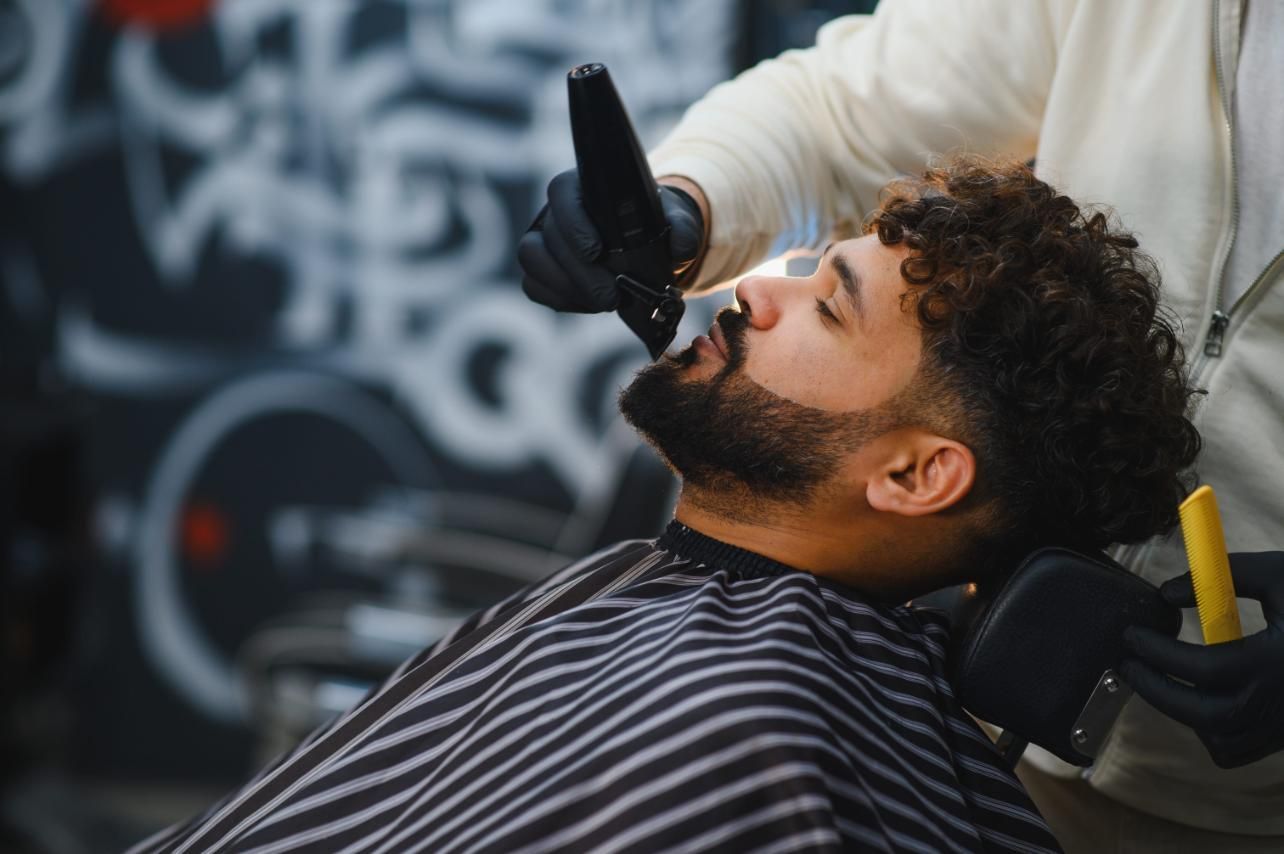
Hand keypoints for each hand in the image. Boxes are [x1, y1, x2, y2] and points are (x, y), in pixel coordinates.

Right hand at [517, 170, 704, 312]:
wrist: (645, 242)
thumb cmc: (653, 224)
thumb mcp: (675, 221)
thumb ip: (683, 229)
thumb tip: (680, 248)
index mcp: (583, 186)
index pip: (561, 192)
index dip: (573, 223)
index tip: (596, 251)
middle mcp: (556, 210)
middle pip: (549, 236)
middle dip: (580, 273)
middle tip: (611, 298)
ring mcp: (542, 238)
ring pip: (532, 259)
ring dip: (566, 287)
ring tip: (603, 303)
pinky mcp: (540, 268)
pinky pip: (534, 285)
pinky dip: (561, 299)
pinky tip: (589, 305)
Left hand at [1121, 551, 1283, 768]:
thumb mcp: (1282, 574)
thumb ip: (1225, 576)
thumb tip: (1166, 593)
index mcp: (1277, 663)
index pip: (1203, 668)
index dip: (1158, 651)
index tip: (1130, 634)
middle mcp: (1280, 703)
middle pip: (1202, 715)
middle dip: (1155, 690)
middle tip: (1127, 664)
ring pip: (1218, 739)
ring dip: (1182, 712)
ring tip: (1159, 678)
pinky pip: (1237, 749)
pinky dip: (1210, 730)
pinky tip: (1199, 697)